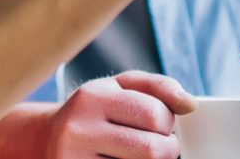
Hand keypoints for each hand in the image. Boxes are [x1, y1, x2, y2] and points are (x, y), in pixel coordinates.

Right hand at [45, 71, 193, 158]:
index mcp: (91, 98)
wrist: (49, 140)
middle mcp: (78, 130)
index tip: (159, 124)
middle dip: (165, 149)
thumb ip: (159, 87)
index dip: (167, 122)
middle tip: (157, 145)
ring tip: (136, 154)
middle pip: (152, 149)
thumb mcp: (120, 87)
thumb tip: (190, 104)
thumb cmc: (95, 112)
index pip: (155, 114)